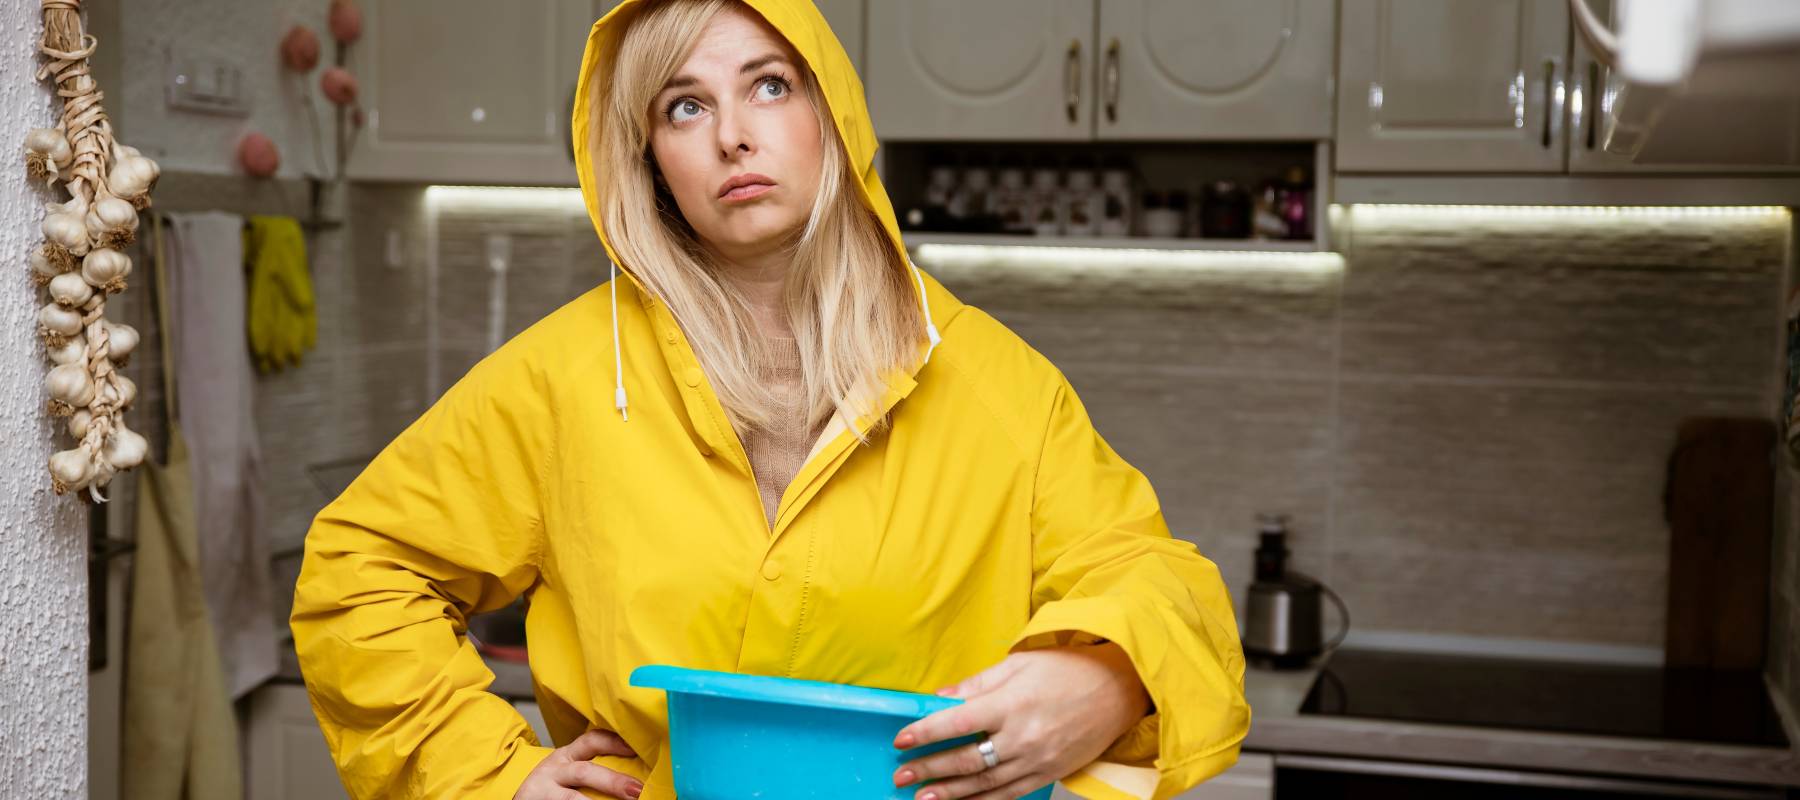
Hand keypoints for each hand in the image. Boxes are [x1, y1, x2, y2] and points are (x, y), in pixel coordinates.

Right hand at [513, 729, 643, 799]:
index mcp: (567, 755)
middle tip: (637, 790)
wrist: (519, 799)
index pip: (591, 741)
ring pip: (570, 799)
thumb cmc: (552, 785)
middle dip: (612, 781)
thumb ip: (593, 766)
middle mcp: (555, 770)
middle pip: (584, 772)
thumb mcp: (567, 769)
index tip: (636, 748)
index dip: (614, 742)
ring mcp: (544, 791)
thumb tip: (634, 776)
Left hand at [891, 643, 1150, 799]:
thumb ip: (976, 684)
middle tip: (901, 776)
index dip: (925, 733)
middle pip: (965, 760)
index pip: (956, 723)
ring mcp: (1037, 759)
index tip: (902, 740)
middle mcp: (1022, 736)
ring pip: (984, 784)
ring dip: (950, 792)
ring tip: (922, 797)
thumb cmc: (1070, 668)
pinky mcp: (1050, 773)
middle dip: (929, 769)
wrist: (1120, 687)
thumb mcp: (1018, 664)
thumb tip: (941, 696)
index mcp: (1011, 704)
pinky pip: (1010, 794)